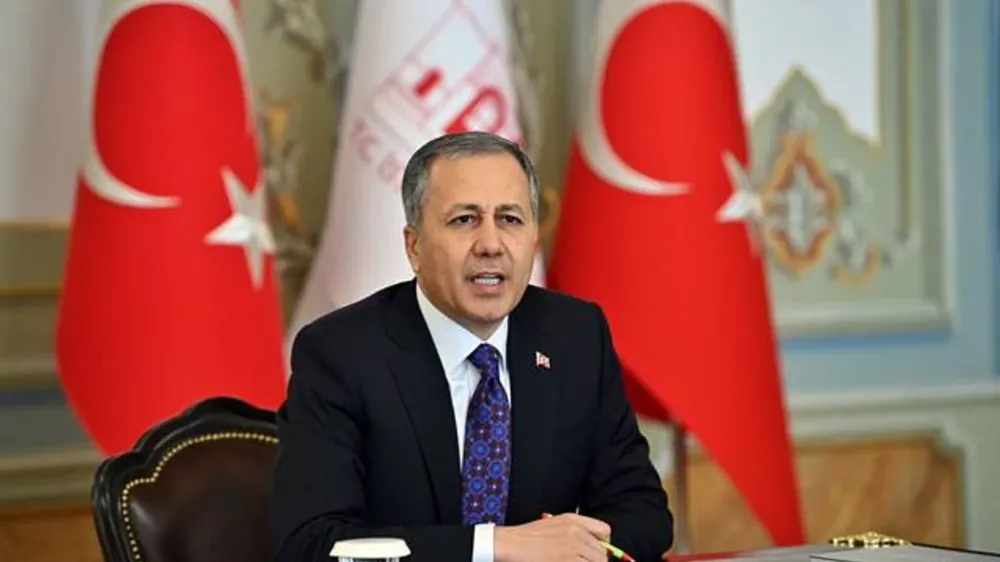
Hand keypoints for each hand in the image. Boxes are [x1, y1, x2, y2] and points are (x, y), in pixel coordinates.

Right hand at [494, 513, 610, 561]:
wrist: (509, 544)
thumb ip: (574, 532)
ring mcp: (573, 548)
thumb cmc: (526, 538)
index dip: (604, 546)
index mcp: (573, 520)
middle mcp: (576, 532)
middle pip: (601, 554)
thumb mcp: (553, 525)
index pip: (604, 531)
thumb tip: (592, 548)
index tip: (597, 555)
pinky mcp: (568, 560)